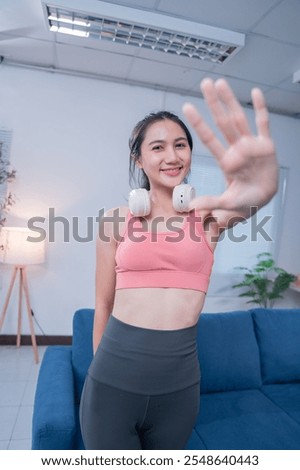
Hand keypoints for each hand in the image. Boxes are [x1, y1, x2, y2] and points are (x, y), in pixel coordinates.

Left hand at [183, 79, 277, 224]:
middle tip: (204, 83)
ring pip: (239, 118)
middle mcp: (236, 149)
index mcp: (225, 161)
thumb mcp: (226, 203)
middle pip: (222, 122)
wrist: (263, 200)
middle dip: (213, 103)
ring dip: (231, 100)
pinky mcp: (266, 146)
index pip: (208, 139)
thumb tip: (190, 207)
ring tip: (221, 82)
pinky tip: (255, 93)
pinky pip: (263, 124)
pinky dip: (260, 108)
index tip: (186, 107)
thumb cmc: (243, 200)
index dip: (198, 123)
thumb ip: (210, 202)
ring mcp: (251, 146)